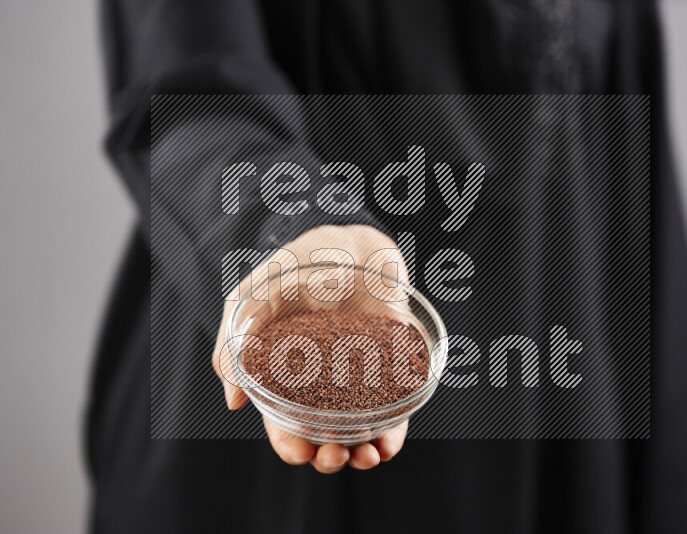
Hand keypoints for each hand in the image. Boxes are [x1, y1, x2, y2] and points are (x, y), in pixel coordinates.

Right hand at [212, 224, 409, 472]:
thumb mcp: (256, 295)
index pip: (284, 421)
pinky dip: (396, 430)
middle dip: (328, 456)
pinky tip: (390, 444)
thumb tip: (234, 401)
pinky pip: (397, 405)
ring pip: (362, 427)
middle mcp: (325, 380)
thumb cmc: (298, 263)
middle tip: (336, 456)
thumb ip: (237, 341)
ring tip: (369, 456)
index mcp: (288, 373)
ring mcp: (361, 373)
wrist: (350, 235)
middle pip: (325, 433)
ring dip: (364, 451)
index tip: (300, 451)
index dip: (290, 444)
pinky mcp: (394, 363)